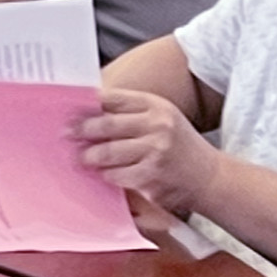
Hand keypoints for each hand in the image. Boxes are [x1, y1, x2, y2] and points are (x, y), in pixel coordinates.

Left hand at [72, 87, 222, 216]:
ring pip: (106, 153)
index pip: (111, 99)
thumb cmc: (178, 145)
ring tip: (80, 158)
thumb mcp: (161, 118)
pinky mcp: (152, 177)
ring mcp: (155, 152)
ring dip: (88, 157)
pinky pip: (116, 176)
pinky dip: (105, 176)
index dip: (85, 105)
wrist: (211, 178)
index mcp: (155, 106)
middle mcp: (157, 126)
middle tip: (65, 135)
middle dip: (80, 130)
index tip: (66, 111)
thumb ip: (129, 112)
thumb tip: (84, 110)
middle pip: (104, 124)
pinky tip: (101, 174)